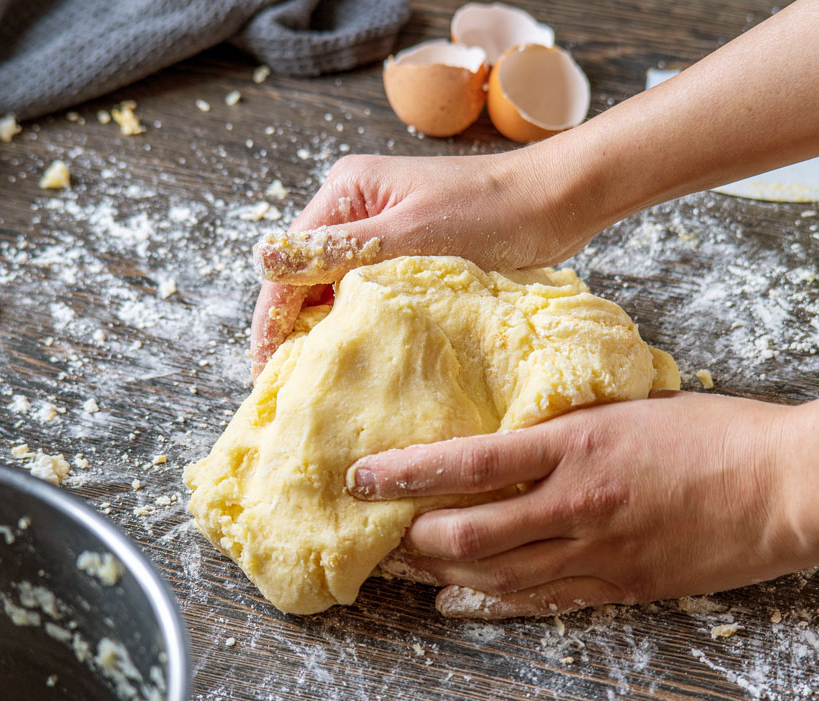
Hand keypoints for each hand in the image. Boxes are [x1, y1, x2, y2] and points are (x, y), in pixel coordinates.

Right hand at [250, 148, 596, 374]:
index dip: (272, 321)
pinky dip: (363, 325)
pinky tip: (361, 360)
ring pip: (336, 290)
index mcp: (345, 192)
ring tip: (319, 385)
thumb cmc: (491, 212)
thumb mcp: (409, 234)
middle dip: (294, 331)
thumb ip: (338, 250)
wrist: (556, 203)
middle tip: (289, 390)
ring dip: (329, 332)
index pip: (289, 265)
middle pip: (306, 278)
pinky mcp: (409, 254)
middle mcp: (355, 208)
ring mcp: (382, 232)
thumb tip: (262, 259)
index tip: (267, 373)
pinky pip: (369, 295)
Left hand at [347, 392, 803, 618]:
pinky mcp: (621, 586)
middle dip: (412, 538)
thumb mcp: (629, 408)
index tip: (363, 476)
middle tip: (378, 533)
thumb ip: (569, 426)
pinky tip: (457, 601)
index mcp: (577, 444)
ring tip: (404, 568)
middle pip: (467, 533)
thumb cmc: (716, 433)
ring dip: (441, 574)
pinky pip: (541, 602)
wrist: (786, 485)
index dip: (406, 472)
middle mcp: (576, 503)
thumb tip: (515, 431)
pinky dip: (491, 603)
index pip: (468, 461)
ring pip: (495, 575)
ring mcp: (598, 551)